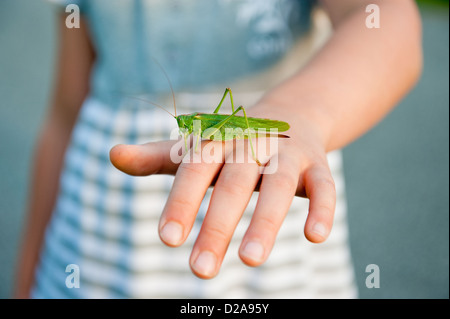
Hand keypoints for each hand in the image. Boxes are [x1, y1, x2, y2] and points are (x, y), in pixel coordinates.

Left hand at [110, 102, 335, 278]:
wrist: (287, 114)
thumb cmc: (231, 143)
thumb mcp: (195, 147)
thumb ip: (155, 156)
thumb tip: (111, 155)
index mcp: (218, 142)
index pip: (195, 170)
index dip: (181, 202)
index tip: (168, 239)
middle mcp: (251, 146)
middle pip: (233, 185)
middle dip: (217, 226)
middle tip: (200, 270)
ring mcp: (287, 155)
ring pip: (278, 186)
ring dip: (265, 221)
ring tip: (249, 260)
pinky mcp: (317, 164)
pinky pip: (325, 186)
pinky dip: (322, 209)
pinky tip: (315, 237)